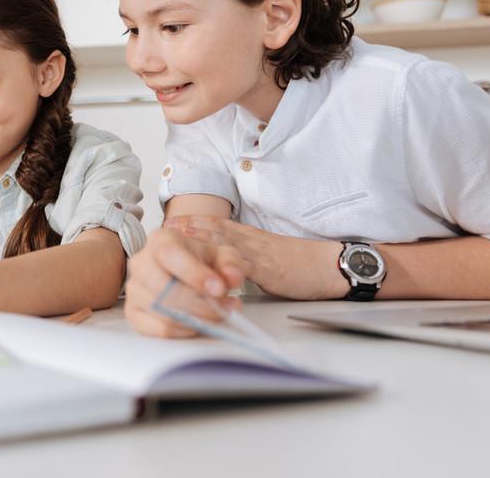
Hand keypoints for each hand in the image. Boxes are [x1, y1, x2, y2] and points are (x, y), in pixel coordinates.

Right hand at [124, 228, 246, 338]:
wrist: (185, 271)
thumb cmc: (200, 261)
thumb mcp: (221, 255)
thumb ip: (230, 263)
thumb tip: (232, 277)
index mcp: (160, 240)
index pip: (169, 255)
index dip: (194, 274)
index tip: (219, 289)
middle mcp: (141, 263)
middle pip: (163, 288)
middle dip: (200, 303)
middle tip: (226, 309)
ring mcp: (134, 289)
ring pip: (163, 311)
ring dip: (197, 319)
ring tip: (219, 315)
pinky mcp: (134, 313)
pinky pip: (159, 329)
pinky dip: (184, 331)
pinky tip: (200, 323)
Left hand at [166, 216, 342, 299]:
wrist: (326, 265)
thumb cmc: (297, 264)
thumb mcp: (264, 255)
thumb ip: (242, 255)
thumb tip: (220, 262)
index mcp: (248, 236)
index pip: (216, 224)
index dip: (192, 221)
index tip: (170, 220)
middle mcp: (249, 239)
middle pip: (213, 229)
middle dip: (187, 227)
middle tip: (162, 226)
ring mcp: (257, 252)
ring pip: (224, 243)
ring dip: (198, 239)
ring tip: (176, 238)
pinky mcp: (268, 268)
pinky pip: (243, 266)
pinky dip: (224, 268)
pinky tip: (208, 268)